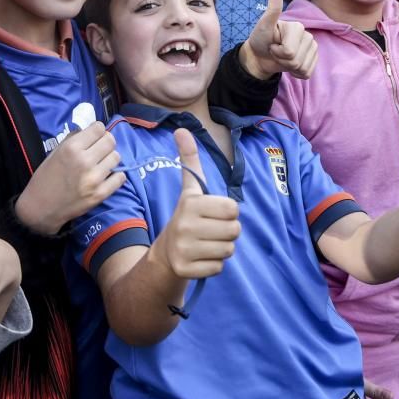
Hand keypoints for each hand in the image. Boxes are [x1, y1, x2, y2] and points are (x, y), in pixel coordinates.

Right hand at [15, 122, 125, 234]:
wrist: (41, 208)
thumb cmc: (45, 178)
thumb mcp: (54, 153)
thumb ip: (72, 139)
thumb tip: (88, 131)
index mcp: (71, 148)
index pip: (98, 128)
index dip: (97, 130)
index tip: (94, 136)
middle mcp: (85, 161)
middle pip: (110, 141)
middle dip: (105, 142)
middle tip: (99, 150)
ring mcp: (95, 178)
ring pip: (116, 157)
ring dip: (109, 158)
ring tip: (101, 164)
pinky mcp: (101, 194)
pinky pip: (120, 177)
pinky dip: (115, 175)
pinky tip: (106, 176)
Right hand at [148, 128, 239, 278]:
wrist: (164, 254)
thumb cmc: (186, 217)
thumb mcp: (189, 189)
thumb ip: (189, 159)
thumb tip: (181, 129)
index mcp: (190, 204)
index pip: (233, 208)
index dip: (228, 212)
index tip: (213, 213)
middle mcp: (185, 226)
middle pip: (234, 230)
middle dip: (227, 231)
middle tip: (211, 230)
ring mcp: (184, 250)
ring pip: (229, 250)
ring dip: (222, 248)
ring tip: (206, 243)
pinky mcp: (186, 270)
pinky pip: (219, 267)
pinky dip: (214, 264)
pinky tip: (201, 258)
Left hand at [241, 0, 318, 78]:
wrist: (260, 55)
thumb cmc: (261, 39)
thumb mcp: (263, 25)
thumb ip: (272, 9)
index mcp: (298, 27)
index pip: (290, 51)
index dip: (277, 52)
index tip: (272, 44)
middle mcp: (308, 36)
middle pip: (296, 61)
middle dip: (282, 60)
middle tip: (275, 51)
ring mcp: (312, 48)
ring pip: (303, 68)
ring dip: (288, 67)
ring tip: (281, 57)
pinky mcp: (313, 60)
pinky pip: (307, 73)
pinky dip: (295, 73)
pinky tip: (289, 64)